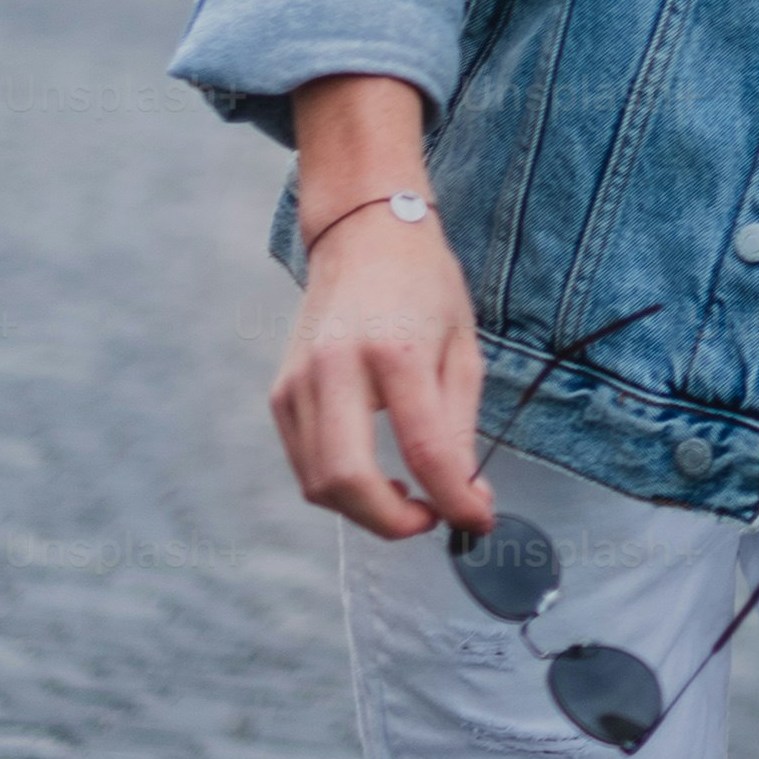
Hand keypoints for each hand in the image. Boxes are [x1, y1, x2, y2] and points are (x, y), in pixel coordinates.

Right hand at [270, 201, 491, 541]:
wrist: (364, 237)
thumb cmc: (425, 288)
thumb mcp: (463, 349)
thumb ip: (460, 427)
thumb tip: (467, 499)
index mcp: (394, 351)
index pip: (425, 449)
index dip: (455, 500)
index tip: (479, 521)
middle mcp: (335, 368)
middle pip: (348, 480)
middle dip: (392, 521)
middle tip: (431, 519)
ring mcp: (297, 382)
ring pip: (319, 483)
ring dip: (366, 509)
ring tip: (411, 494)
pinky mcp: (280, 394)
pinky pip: (305, 464)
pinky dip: (341, 486)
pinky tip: (377, 471)